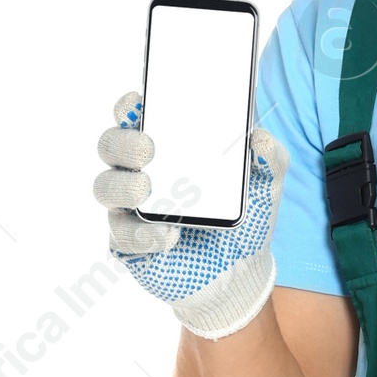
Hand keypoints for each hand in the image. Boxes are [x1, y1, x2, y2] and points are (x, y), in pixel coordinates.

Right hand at [92, 91, 287, 340]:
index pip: (133, 117)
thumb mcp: (266, 186)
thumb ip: (271, 158)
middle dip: (122, 143)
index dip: (129, 107)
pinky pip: (122, 236)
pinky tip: (170, 235)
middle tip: (148, 149)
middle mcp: (141, 172)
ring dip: (122, 185)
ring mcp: (130, 209)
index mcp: (167, 148)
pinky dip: (144, 234)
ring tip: (146, 191)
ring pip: (105, 187)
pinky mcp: (129, 244)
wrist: (241, 274)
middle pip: (110, 146)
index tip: (139, 103)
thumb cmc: (245, 220)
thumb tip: (260, 138)